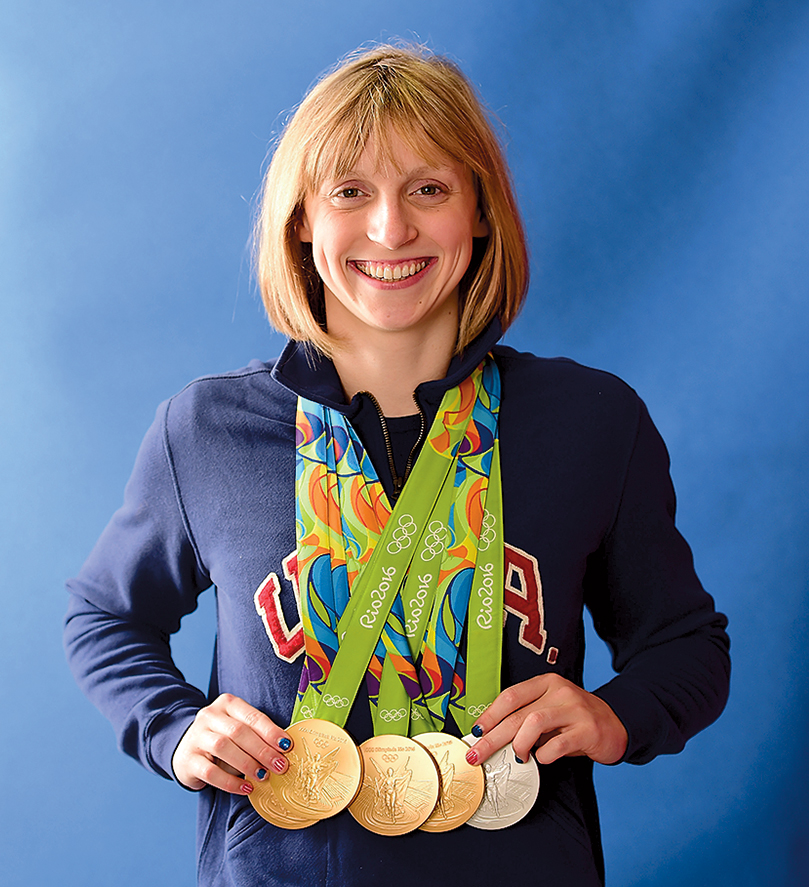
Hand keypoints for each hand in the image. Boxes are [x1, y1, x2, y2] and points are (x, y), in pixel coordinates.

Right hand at [172, 693, 292, 793]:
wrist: (186, 750)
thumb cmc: (222, 738)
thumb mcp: (238, 729)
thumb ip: (256, 735)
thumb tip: (284, 751)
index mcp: (227, 704)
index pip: (252, 716)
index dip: (271, 732)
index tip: (287, 746)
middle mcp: (209, 716)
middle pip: (239, 731)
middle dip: (262, 750)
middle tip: (280, 765)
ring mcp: (196, 737)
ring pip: (223, 747)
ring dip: (247, 763)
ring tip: (264, 776)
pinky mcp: (188, 760)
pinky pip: (210, 772)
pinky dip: (230, 782)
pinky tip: (245, 789)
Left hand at [466, 674, 627, 766]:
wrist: (616, 724)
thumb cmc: (575, 720)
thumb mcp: (551, 710)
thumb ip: (527, 718)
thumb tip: (493, 736)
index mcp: (546, 683)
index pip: (510, 695)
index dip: (490, 715)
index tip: (476, 732)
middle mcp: (559, 691)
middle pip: (517, 713)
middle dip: (493, 737)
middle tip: (478, 754)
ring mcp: (574, 709)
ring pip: (534, 723)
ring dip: (519, 744)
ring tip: (519, 757)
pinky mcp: (587, 730)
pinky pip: (557, 744)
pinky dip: (544, 755)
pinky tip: (543, 758)